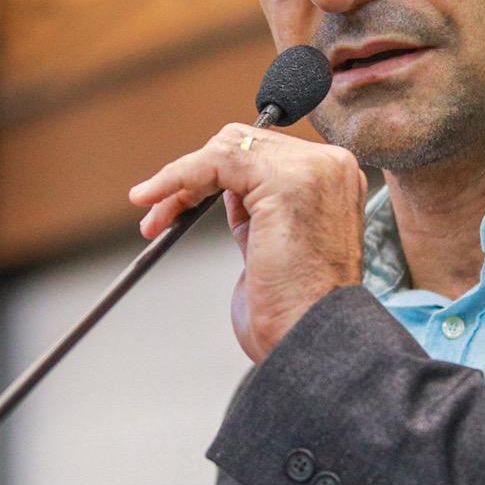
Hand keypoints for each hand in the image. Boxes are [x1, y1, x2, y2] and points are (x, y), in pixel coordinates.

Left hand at [130, 124, 367, 361]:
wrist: (311, 341)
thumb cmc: (293, 312)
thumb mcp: (270, 246)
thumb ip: (255, 210)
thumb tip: (222, 187)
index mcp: (332, 179)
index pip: (261, 152)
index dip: (212, 175)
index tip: (178, 206)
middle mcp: (330, 167)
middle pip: (242, 143)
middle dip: (192, 177)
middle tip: (161, 216)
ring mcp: (313, 169)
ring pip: (226, 147)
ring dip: (180, 181)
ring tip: (156, 217)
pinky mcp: (286, 180)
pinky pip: (215, 160)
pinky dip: (176, 176)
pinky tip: (152, 197)